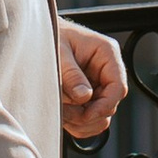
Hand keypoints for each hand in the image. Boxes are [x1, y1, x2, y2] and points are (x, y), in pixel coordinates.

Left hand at [58, 20, 125, 144]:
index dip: (104, 105)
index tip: (86, 115)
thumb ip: (71, 75)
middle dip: (87, 115)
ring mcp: (97, 85)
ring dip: (80, 121)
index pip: (118, 87)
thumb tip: (84, 97)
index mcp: (106, 53)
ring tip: (60, 111)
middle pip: (109, 105)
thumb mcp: (59, 52)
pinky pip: (90, 120)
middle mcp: (106, 70)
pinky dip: (76, 123)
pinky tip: (63, 114)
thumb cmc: (50, 35)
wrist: (39, 34)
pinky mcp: (88, 96)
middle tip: (64, 111)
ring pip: (100, 117)